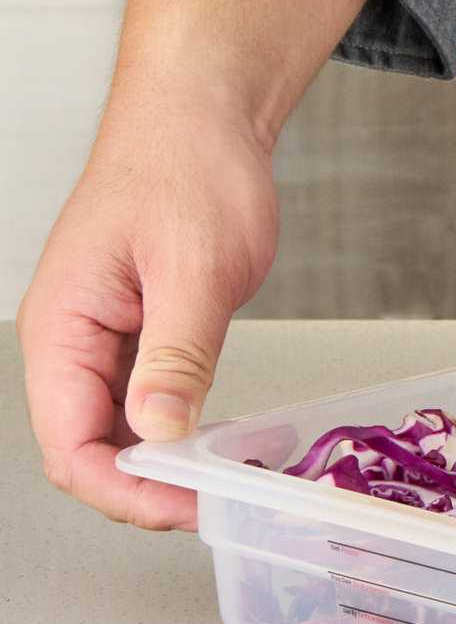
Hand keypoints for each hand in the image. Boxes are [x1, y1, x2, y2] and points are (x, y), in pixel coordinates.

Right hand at [19, 0, 374, 527]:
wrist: (201, 114)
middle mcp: (69, 340)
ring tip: (225, 482)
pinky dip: (174, 429)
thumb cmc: (189, 168)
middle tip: (218, 504)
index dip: (126, 491)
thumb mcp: (196, 270)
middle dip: (144, 489)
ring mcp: (100, 337)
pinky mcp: (135, 330)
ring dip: (162, 464)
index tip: (189, 508)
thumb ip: (177, 357)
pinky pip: (141, 400)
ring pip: (114, 431)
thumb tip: (160, 434)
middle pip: (86, 450)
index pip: (70, 446)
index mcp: (63, 327)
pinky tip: (218, 440)